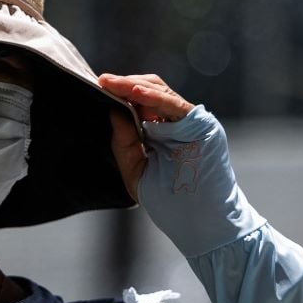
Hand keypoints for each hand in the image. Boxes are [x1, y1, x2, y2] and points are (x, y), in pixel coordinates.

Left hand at [98, 73, 195, 201]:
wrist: (199, 222)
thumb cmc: (169, 201)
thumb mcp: (136, 168)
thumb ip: (124, 141)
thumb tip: (112, 109)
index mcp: (160, 132)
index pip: (140, 103)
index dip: (120, 93)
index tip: (99, 86)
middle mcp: (176, 123)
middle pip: (151, 90)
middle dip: (125, 84)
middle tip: (103, 80)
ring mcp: (191, 123)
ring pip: (162, 92)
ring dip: (135, 86)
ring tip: (113, 83)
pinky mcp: (203, 126)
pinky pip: (176, 105)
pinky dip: (155, 98)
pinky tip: (135, 92)